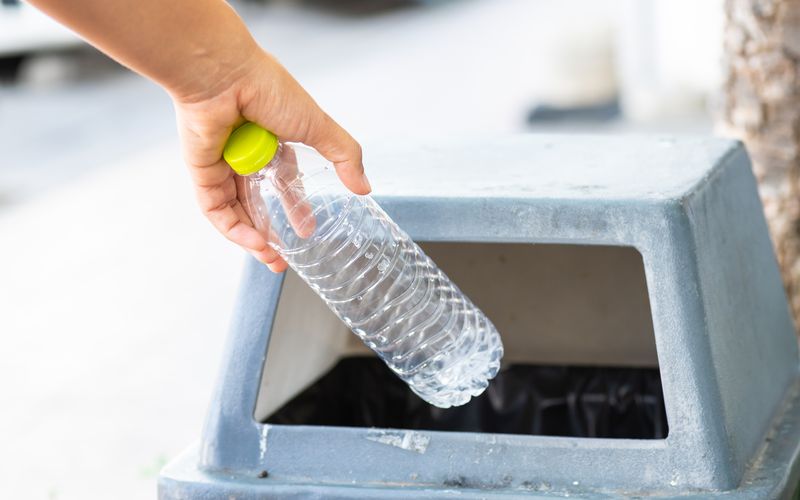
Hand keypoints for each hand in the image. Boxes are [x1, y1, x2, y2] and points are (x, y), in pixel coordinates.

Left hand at [172, 48, 370, 272]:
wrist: (223, 76)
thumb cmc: (268, 90)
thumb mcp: (318, 126)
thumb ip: (345, 155)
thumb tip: (365, 187)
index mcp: (274, 143)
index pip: (285, 183)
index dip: (296, 207)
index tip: (306, 229)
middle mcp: (246, 156)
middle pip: (258, 204)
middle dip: (271, 234)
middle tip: (285, 260)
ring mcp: (223, 166)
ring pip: (237, 212)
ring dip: (254, 239)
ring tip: (273, 261)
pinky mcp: (202, 173)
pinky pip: (217, 210)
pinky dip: (235, 229)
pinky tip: (255, 243)